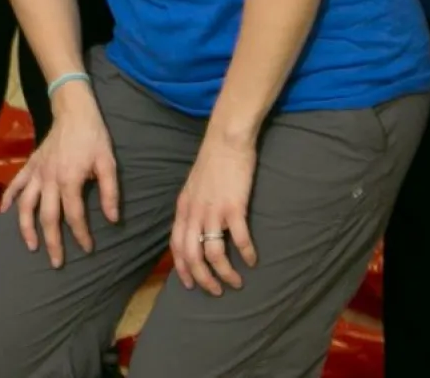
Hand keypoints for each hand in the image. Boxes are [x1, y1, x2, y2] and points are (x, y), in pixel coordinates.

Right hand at [1, 84, 118, 267]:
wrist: (74, 111)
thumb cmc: (93, 137)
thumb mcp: (108, 163)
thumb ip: (110, 192)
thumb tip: (112, 219)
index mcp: (69, 180)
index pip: (75, 216)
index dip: (81, 235)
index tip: (88, 249)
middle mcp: (49, 179)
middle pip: (48, 217)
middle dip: (52, 242)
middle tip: (56, 263)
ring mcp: (37, 172)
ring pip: (26, 205)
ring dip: (26, 227)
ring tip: (31, 246)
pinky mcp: (31, 164)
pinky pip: (15, 184)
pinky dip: (8, 198)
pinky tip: (5, 213)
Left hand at [171, 128, 257, 295]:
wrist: (226, 139)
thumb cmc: (212, 162)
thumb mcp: (193, 187)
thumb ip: (192, 208)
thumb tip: (195, 230)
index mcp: (183, 207)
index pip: (176, 245)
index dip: (183, 268)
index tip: (190, 284)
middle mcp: (194, 212)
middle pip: (192, 256)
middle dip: (203, 279)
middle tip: (216, 291)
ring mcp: (213, 210)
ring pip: (213, 253)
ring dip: (225, 273)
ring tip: (236, 281)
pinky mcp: (234, 206)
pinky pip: (240, 239)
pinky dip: (246, 254)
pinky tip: (252, 260)